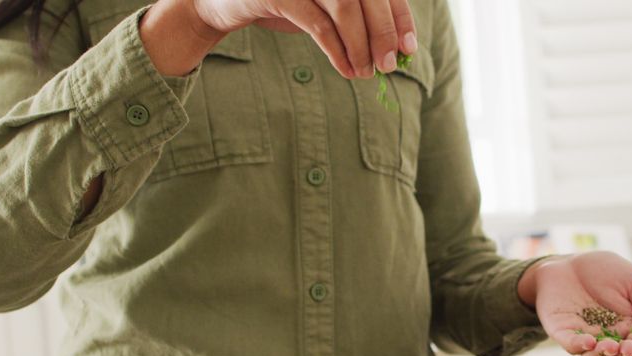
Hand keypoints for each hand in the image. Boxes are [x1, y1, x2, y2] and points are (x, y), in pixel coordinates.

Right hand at [193, 0, 416, 76]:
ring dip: (361, 45)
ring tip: (365, 73)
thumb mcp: (326, 8)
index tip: (409, 48)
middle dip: (383, 33)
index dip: (399, 17)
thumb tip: (396, 48)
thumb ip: (358, 19)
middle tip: (389, 66)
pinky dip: (337, 50)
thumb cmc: (284, 3)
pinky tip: (346, 69)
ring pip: (346, 6)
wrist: (222, 2)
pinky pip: (318, 23)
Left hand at [518, 252, 631, 355]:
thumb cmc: (607, 271)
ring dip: (604, 355)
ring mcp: (586, 337)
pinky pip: (572, 345)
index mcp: (631, 327)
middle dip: (627, 355)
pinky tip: (588, 342)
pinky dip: (579, 346)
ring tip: (610, 346)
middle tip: (630, 348)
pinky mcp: (564, 332)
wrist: (571, 261)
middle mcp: (610, 337)